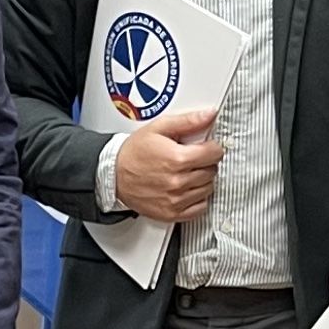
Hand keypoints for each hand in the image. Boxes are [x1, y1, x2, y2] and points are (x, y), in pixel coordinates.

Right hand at [112, 102, 224, 224]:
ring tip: (187, 172)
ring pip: (208, 189)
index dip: (212, 147)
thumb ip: (188, 121)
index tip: (206, 147)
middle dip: (206, 162)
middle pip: (212, 171)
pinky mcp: (172, 213)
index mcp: (177, 159)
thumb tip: (209, 115)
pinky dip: (198, 199)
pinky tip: (187, 189)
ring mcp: (175, 200)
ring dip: (203, 180)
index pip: (214, 153)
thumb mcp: (159, 128)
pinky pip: (200, 208)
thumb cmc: (134, 152)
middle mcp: (178, 181)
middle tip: (192, 158)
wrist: (114, 175)